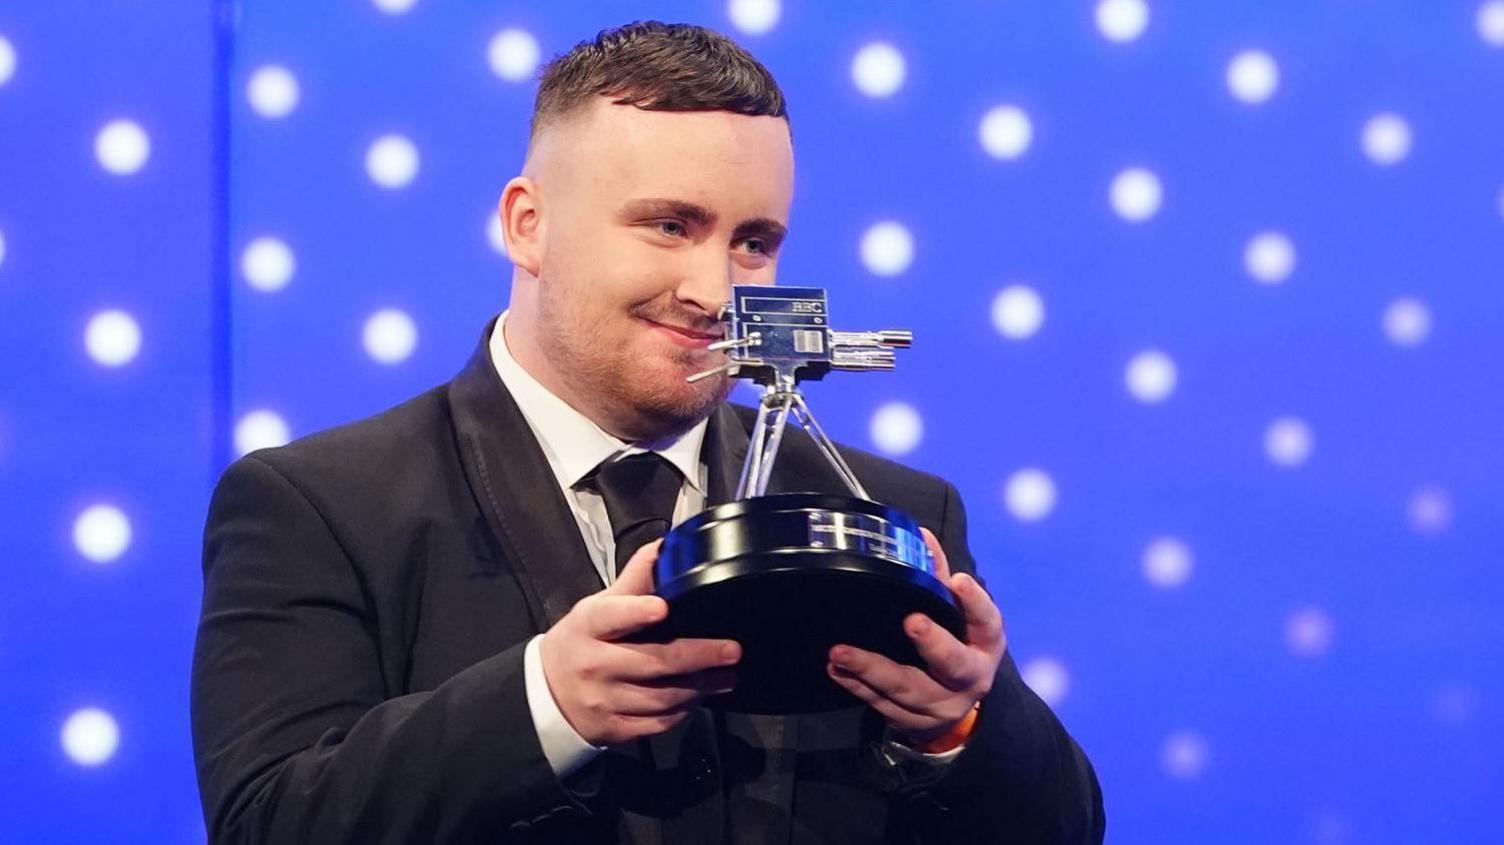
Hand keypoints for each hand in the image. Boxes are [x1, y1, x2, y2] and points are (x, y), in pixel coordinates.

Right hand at [538, 539, 741, 745]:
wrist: (547, 693)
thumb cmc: (582, 641)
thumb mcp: (599, 607)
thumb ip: (634, 580)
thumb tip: (665, 547)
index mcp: (589, 626)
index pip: (611, 616)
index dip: (636, 612)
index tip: (662, 608)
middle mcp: (594, 664)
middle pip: (653, 661)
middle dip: (699, 656)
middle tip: (732, 650)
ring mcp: (603, 700)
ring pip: (661, 697)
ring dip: (700, 687)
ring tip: (727, 675)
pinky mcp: (613, 729)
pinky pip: (657, 723)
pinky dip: (683, 711)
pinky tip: (699, 697)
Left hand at [826, 527, 1005, 745]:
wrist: (954, 709)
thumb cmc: (955, 647)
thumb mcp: (957, 616)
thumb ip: (938, 577)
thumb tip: (921, 535)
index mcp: (985, 645)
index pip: (987, 622)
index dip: (974, 602)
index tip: (957, 580)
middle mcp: (969, 678)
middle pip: (953, 664)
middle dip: (933, 644)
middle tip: (910, 622)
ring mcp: (941, 705)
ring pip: (907, 690)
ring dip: (872, 670)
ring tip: (841, 652)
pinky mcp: (913, 722)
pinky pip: (882, 706)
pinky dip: (857, 687)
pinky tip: (837, 669)